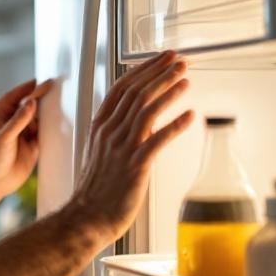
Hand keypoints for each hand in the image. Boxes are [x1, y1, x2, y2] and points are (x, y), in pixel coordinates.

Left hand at [0, 78, 55, 200]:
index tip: (50, 83)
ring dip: (49, 113)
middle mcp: (13, 117)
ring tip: (62, 108)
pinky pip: (45, 129)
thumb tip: (31, 102)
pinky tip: (59, 125)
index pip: (21, 93)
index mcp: (1, 110)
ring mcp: (23, 128)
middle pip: (33, 101)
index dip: (35, 87)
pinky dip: (52, 127)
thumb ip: (18, 120)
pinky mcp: (33, 141)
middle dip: (45, 97)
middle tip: (60, 91)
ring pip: (40, 115)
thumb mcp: (4, 138)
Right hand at [73, 51, 192, 237]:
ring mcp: (121, 148)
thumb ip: (116, 132)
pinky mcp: (135, 166)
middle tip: (178, 61)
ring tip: (185, 78)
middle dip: (159, 72)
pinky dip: (175, 126)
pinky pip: (157, 140)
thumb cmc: (95, 189)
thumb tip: (140, 118)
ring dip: (168, 91)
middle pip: (136, 92)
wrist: (86, 217)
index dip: (143, 69)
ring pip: (147, 110)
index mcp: (100, 126)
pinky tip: (190, 115)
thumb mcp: (100, 151)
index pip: (122, 88)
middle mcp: (110, 132)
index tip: (160, 59)